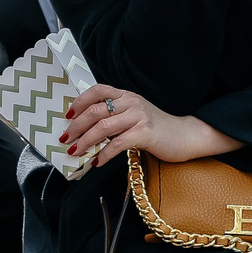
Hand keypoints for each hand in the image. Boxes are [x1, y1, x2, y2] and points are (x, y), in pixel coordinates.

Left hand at [57, 84, 239, 169]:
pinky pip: (118, 144)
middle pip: (95, 111)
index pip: (98, 90)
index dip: (79, 101)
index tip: (67, 115)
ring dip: (85, 141)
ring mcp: (139, 116)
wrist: (186, 136)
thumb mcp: (135, 114)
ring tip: (76, 152)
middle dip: (76, 126)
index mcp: (127, 95)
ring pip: (103, 127)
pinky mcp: (146, 133)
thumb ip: (115, 115)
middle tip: (65, 139)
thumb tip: (86, 128)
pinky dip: (104, 154)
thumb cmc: (158, 128)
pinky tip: (97, 162)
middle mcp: (132, 102)